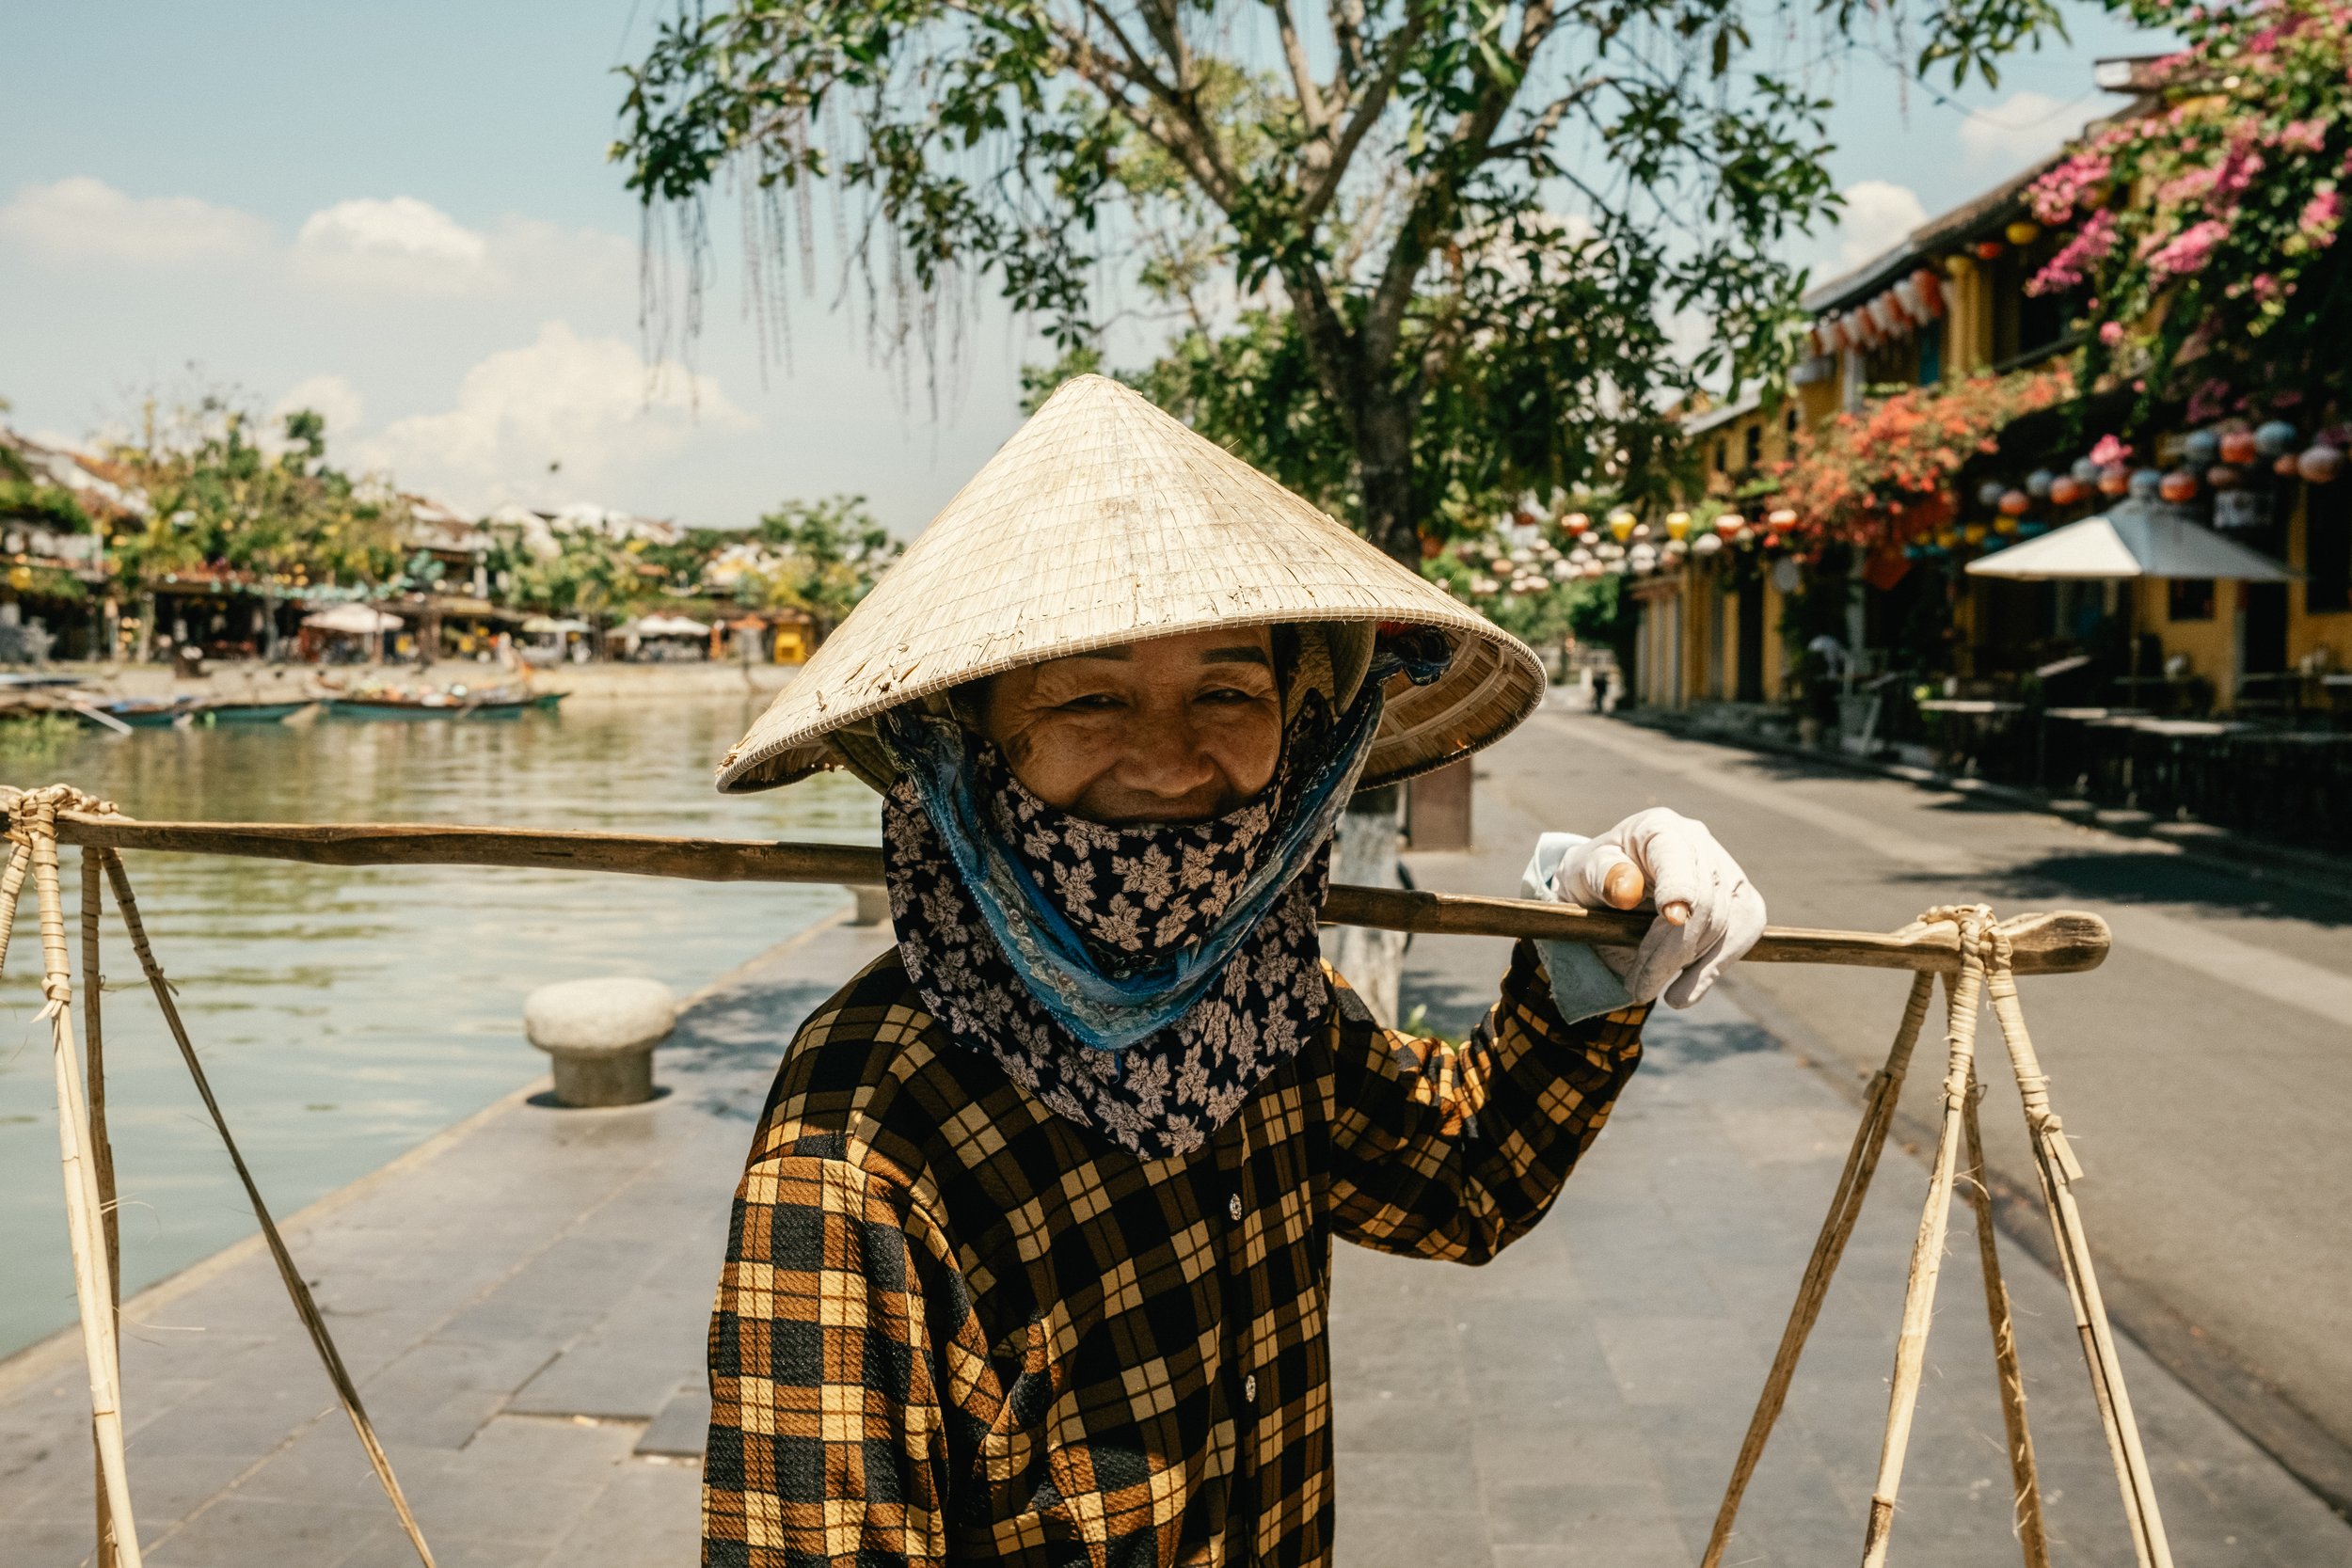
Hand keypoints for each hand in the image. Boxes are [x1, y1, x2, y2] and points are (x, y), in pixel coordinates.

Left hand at [1547, 808, 1765, 1007]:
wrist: (1608, 889)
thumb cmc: (1593, 877)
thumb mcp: (1581, 872)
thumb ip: (1601, 875)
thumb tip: (1627, 891)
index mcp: (1659, 828)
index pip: (1678, 858)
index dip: (1679, 888)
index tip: (1670, 919)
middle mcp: (1698, 843)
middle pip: (1705, 901)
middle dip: (1672, 950)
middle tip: (1637, 986)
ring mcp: (1724, 870)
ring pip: (1727, 923)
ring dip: (1690, 966)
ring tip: (1647, 990)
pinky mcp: (1738, 899)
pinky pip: (1742, 934)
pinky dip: (1714, 969)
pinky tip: (1685, 993)